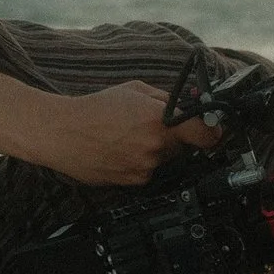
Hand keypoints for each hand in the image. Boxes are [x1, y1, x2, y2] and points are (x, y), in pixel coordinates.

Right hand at [44, 81, 220, 185]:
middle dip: (173, 136)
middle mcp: (155, 149)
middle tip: (149, 125)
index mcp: (159, 122)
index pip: (206, 134)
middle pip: (182, 147)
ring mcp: (144, 169)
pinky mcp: (131, 183)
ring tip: (126, 137)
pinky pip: (146, 172)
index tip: (212, 130)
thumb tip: (190, 103)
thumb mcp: (135, 90)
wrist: (61, 133)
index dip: (212, 132)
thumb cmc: (94, 108)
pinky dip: (138, 162)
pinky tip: (119, 150)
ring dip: (153, 150)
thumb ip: (166, 98)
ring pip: (163, 160)